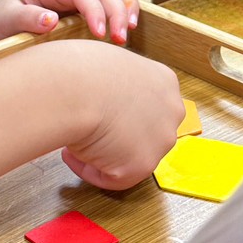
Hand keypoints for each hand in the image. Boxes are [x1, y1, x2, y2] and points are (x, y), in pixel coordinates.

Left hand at [0, 0, 140, 46]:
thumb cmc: (0, 22)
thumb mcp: (6, 20)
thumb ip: (27, 19)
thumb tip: (51, 20)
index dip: (97, 11)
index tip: (102, 34)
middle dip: (117, 12)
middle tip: (120, 40)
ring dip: (127, 6)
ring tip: (129, 32)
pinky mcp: (85, 4)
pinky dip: (125, 6)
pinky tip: (128, 26)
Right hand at [61, 44, 183, 189]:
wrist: (75, 87)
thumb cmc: (81, 69)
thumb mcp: (107, 64)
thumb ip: (114, 84)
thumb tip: (98, 96)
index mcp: (164, 82)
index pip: (149, 105)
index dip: (121, 114)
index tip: (100, 113)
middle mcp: (170, 112)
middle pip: (145, 133)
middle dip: (116, 136)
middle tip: (89, 130)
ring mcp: (160, 140)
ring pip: (130, 157)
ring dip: (103, 154)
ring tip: (74, 142)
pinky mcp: (142, 166)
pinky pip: (111, 178)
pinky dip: (89, 170)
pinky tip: (71, 153)